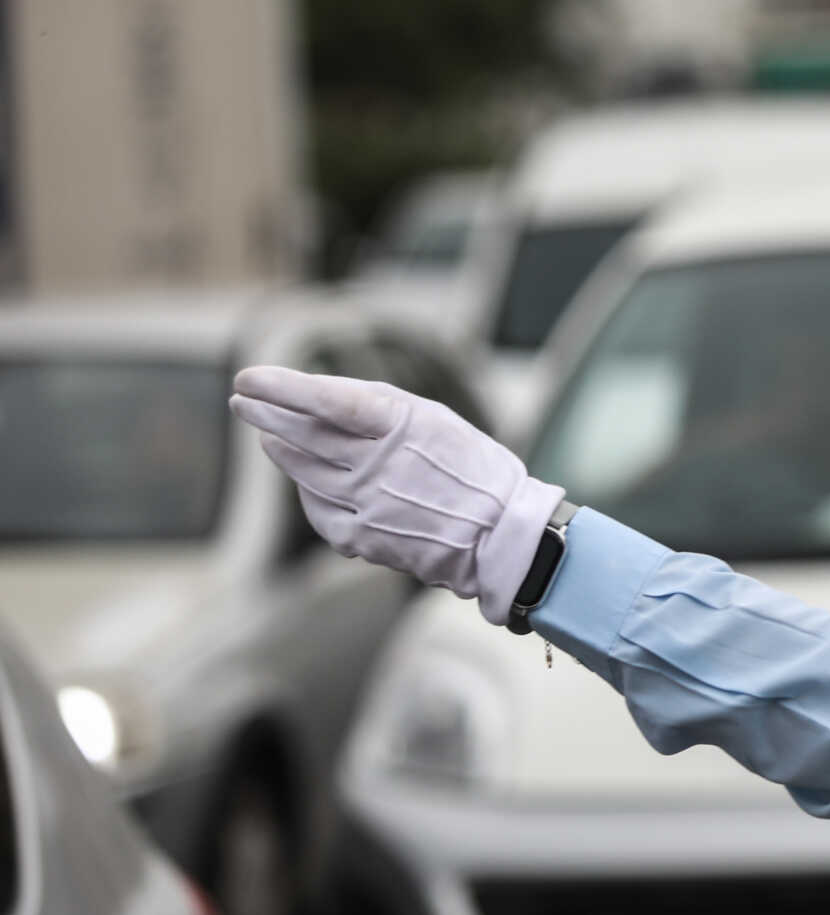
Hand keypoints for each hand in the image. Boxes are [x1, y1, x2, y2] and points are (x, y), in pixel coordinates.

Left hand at [229, 366, 564, 625]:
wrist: (502, 536)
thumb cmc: (474, 470)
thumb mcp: (436, 421)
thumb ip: (381, 409)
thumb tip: (322, 400)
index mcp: (402, 427)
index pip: (327, 399)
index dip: (283, 387)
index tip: (250, 377)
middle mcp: (377, 464)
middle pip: (304, 434)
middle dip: (266, 413)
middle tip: (242, 399)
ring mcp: (365, 503)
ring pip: (302, 470)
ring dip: (279, 448)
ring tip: (267, 435)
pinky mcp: (361, 537)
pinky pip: (318, 509)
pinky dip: (307, 491)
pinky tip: (304, 481)